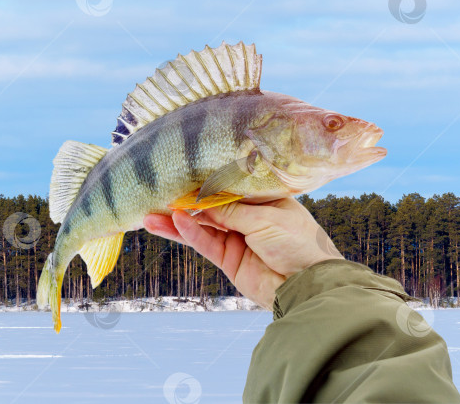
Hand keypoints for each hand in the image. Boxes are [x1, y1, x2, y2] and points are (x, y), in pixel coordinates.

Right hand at [143, 197, 342, 309]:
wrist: (309, 285)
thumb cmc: (299, 243)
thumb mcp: (265, 218)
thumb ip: (230, 209)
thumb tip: (199, 199)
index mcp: (264, 200)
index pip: (228, 187)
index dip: (205, 182)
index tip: (181, 173)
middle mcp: (248, 218)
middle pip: (210, 207)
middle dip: (184, 201)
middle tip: (157, 192)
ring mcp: (237, 239)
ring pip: (200, 226)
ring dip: (176, 220)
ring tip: (150, 213)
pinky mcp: (228, 260)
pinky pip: (204, 244)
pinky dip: (188, 233)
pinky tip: (172, 222)